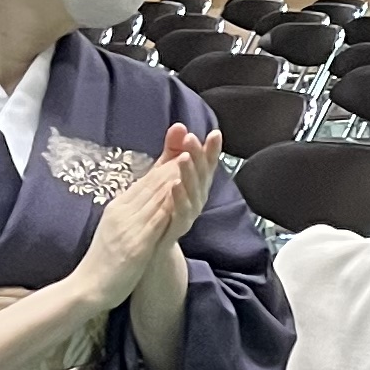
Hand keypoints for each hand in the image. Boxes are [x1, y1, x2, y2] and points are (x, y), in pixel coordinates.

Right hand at [78, 146, 192, 308]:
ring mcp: (128, 227)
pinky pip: (154, 222)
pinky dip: (168, 205)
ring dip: (174, 176)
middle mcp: (122, 211)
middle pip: (152, 182)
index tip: (183, 142)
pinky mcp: (135, 245)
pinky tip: (181, 195)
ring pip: (155, 197)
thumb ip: (133, 209)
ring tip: (192, 157)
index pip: (147, 179)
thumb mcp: (118, 227)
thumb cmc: (105, 259)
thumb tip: (147, 194)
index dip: (166, 160)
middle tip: (193, 140)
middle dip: (174, 160)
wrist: (87, 287)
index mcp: (119, 206)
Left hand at [160, 121, 219, 240]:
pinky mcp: (179, 225)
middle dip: (198, 155)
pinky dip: (179, 197)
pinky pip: (182, 210)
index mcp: (197, 182)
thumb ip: (173, 149)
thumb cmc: (165, 204)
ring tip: (183, 157)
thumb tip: (179, 125)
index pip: (206, 162)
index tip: (214, 134)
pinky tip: (174, 185)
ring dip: (190, 173)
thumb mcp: (166, 172)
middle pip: (202, 173)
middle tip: (192, 139)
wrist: (155, 244)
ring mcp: (191, 210)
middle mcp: (199, 195)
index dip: (212, 149)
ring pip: (194, 190)